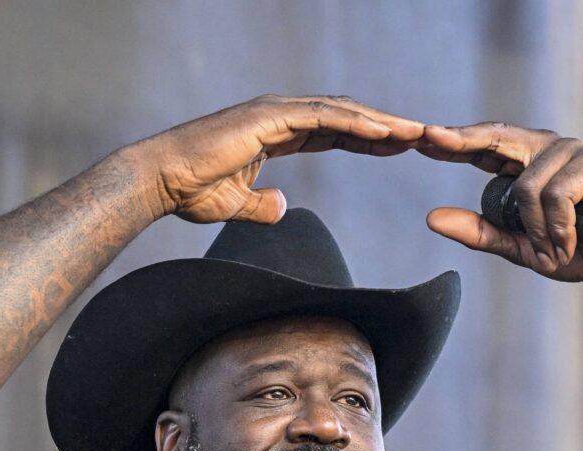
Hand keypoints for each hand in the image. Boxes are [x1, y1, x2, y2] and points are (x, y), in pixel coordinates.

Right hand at [130, 95, 424, 224]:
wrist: (162, 181)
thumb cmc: (190, 191)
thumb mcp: (237, 204)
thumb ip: (261, 205)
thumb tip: (283, 207)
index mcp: (275, 132)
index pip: (332, 130)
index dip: (365, 137)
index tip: (397, 146)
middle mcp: (278, 115)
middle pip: (344, 116)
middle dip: (382, 125)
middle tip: (420, 135)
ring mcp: (274, 112)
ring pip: (340, 112)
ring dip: (379, 121)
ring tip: (414, 132)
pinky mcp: (269, 117)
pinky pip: (322, 117)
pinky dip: (355, 122)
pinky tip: (383, 131)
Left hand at [415, 123, 582, 284]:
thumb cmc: (569, 250)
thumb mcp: (514, 245)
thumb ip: (476, 230)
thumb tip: (431, 217)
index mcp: (523, 162)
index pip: (483, 145)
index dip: (453, 140)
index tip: (421, 136)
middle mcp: (545, 147)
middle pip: (496, 137)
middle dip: (463, 140)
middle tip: (430, 137)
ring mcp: (570, 150)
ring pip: (527, 186)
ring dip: (536, 230)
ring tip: (554, 247)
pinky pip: (555, 197)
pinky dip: (557, 228)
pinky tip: (569, 240)